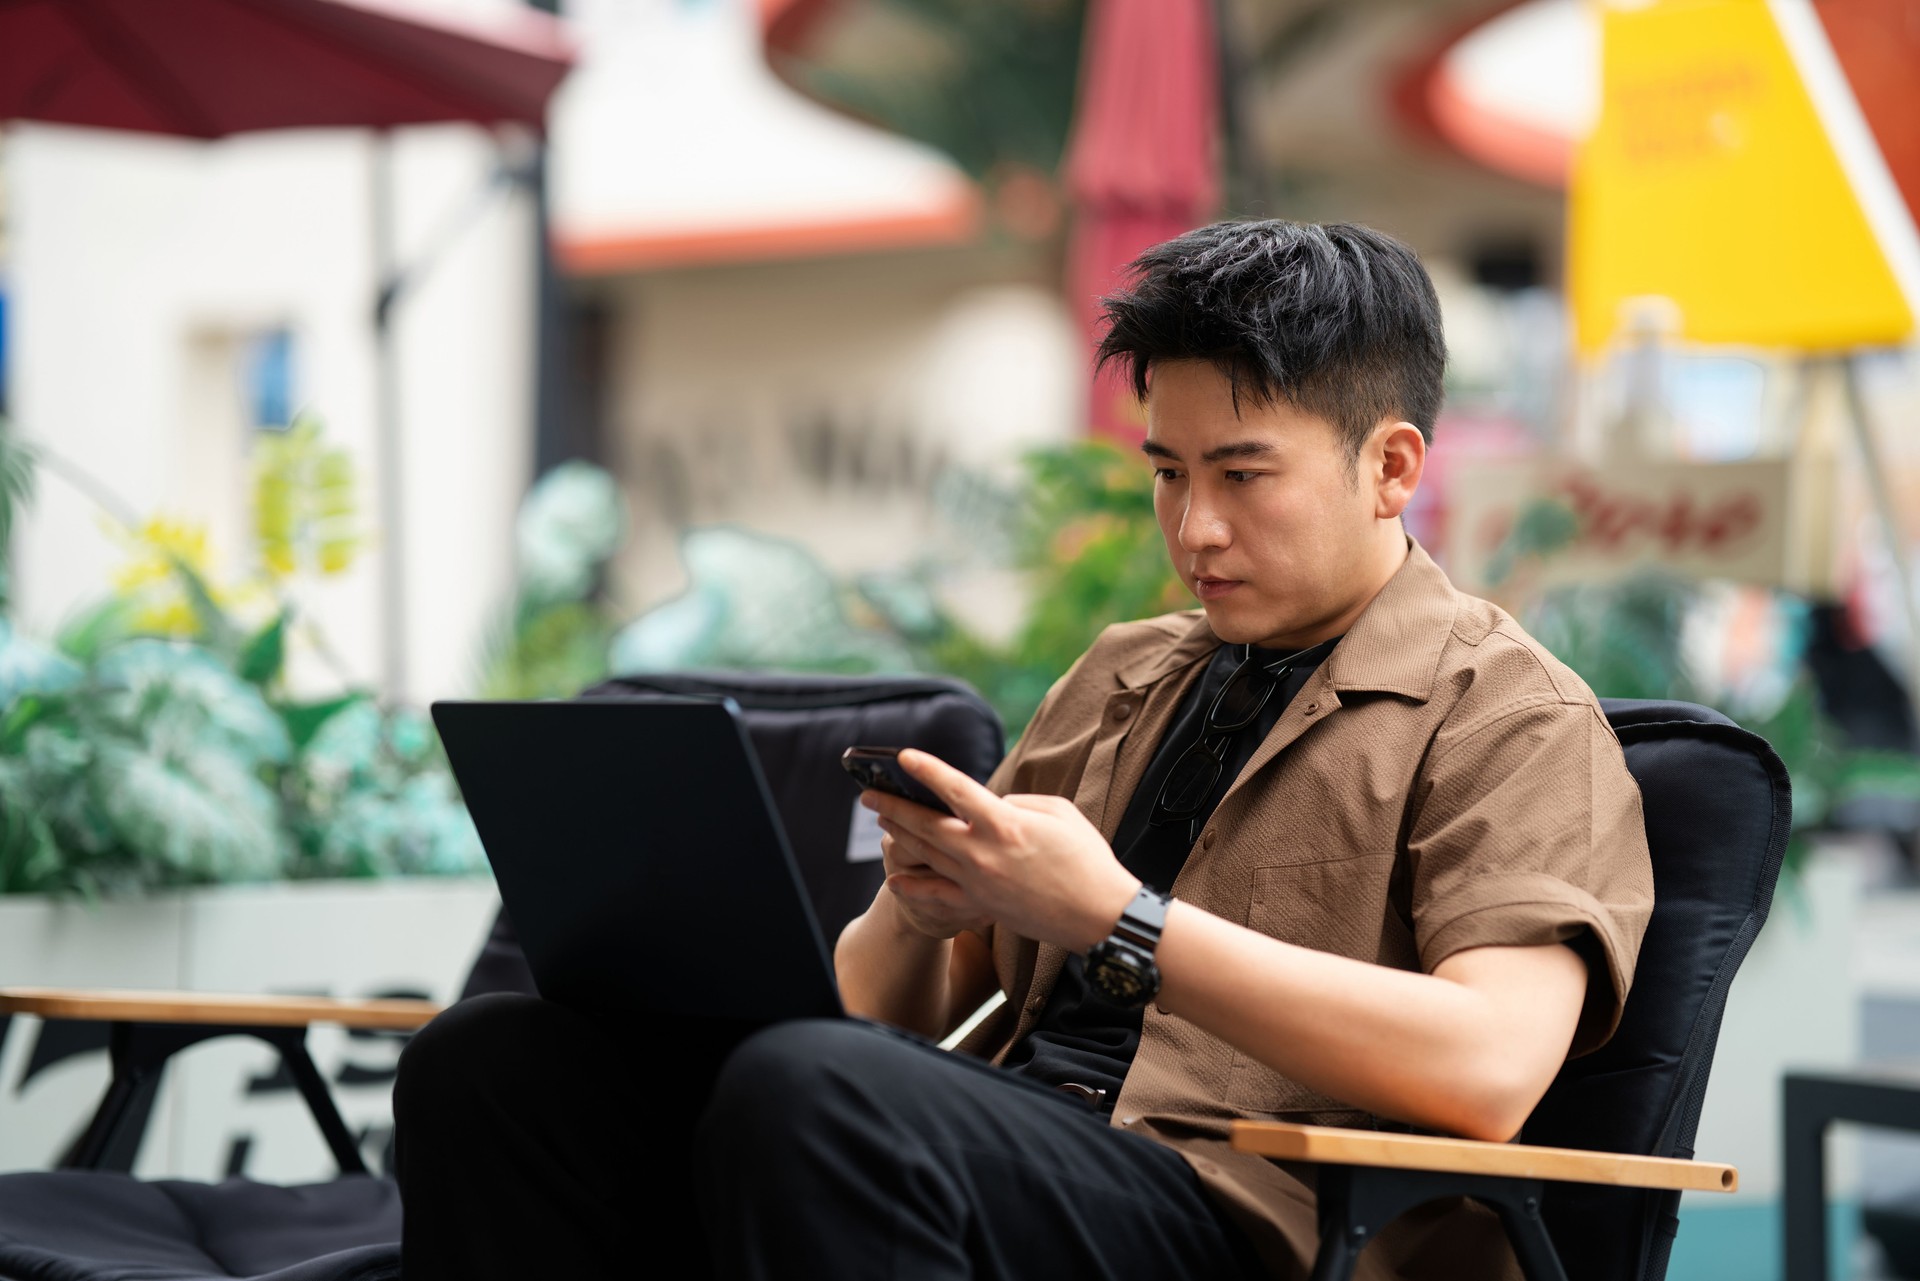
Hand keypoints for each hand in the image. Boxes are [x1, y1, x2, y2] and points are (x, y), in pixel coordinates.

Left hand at [862, 750, 1141, 952]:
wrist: (1099, 915)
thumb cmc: (1087, 860)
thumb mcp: (1059, 813)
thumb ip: (1019, 802)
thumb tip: (993, 805)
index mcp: (1005, 823)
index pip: (955, 788)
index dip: (926, 770)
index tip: (904, 756)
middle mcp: (984, 852)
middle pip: (926, 824)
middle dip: (894, 806)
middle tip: (869, 794)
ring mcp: (978, 882)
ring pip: (927, 854)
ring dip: (900, 835)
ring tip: (883, 819)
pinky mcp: (982, 905)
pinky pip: (937, 895)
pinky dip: (913, 886)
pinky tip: (894, 878)